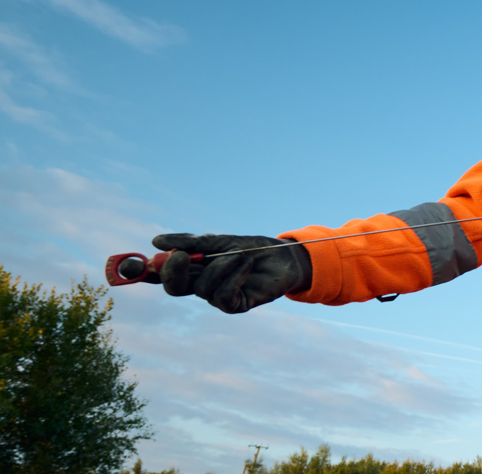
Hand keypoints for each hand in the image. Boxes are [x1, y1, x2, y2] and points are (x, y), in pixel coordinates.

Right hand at [152, 233, 312, 313]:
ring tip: (239, 255)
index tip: (132, 264)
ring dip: (220, 267)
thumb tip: (156, 241)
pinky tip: (246, 266)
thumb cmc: (251, 248)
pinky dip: (233, 278)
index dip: (144, 272)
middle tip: (181, 255)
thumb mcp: (219, 241)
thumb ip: (191, 243)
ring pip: (202, 288)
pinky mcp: (235, 306)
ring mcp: (217, 297)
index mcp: (194, 269)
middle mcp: (201, 285)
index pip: (162, 274)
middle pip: (173, 287)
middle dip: (172, 272)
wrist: (284, 257)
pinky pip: (222, 296)